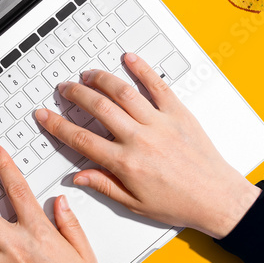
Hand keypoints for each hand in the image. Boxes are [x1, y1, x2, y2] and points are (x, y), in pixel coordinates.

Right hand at [35, 52, 260, 238]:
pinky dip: (142, 70)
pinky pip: (158, 86)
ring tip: (88, 74)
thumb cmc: (180, 203)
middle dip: (75, 95)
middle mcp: (140, 140)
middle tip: (64, 88)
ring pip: (123, 93)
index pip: (81, 139)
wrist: (218, 199)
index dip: (58, 125)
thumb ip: (103, 185)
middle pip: (98, 108)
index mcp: (126, 164)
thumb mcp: (134, 204)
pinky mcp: (179, 114)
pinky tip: (129, 59)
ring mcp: (160, 124)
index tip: (45, 116)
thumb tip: (77, 176)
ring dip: (101, 79)